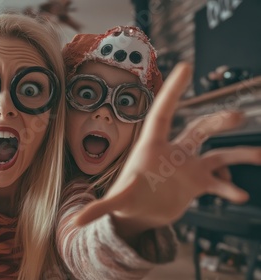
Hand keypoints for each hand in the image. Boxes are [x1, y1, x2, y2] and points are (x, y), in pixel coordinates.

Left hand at [75, 63, 260, 229]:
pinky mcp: (197, 183)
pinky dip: (229, 187)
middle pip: (199, 129)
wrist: (139, 214)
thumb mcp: (116, 201)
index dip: (173, 90)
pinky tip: (238, 195)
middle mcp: (174, 152)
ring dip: (238, 154)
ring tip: (259, 156)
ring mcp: (188, 167)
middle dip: (218, 122)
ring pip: (218, 154)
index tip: (185, 66)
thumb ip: (99, 208)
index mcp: (153, 147)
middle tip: (238, 118)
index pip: (164, 112)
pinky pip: (219, 181)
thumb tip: (75, 220)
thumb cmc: (126, 198)